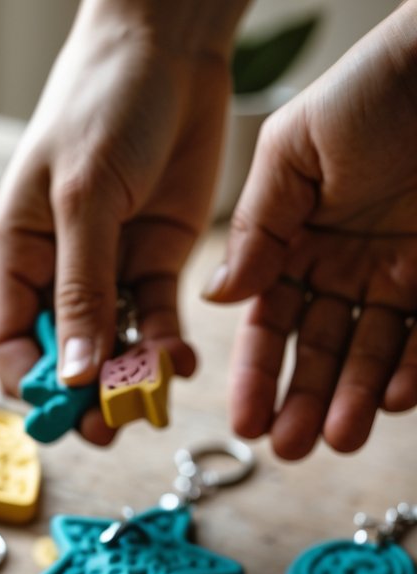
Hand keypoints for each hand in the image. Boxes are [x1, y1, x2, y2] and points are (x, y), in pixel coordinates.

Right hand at [0, 0, 241, 443]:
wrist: (168, 49)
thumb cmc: (101, 106)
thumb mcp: (84, 199)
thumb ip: (81, 288)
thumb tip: (72, 374)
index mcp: (14, 256)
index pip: (9, 346)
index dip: (32, 386)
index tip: (64, 411)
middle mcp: (56, 274)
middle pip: (63, 359)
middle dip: (86, 395)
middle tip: (113, 425)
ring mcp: (107, 272)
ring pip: (113, 349)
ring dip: (131, 379)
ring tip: (154, 397)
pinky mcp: (155, 265)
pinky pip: (157, 324)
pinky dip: (167, 348)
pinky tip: (181, 362)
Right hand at [205, 1, 416, 458]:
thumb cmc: (376, 87)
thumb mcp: (296, 148)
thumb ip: (258, 224)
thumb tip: (217, 295)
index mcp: (296, 238)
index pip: (267, 322)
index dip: (255, 373)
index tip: (246, 421)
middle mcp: (344, 266)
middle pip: (317, 351)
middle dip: (302, 403)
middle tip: (291, 446)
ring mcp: (397, 274)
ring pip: (371, 356)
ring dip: (352, 401)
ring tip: (338, 436)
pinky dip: (410, 374)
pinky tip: (391, 398)